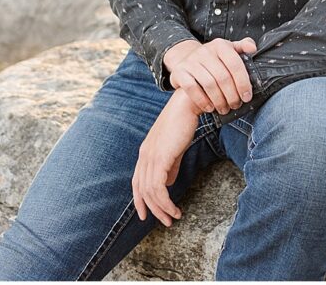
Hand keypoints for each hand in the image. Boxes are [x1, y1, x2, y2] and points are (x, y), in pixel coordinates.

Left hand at [132, 90, 199, 226]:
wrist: (188, 103)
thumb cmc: (184, 121)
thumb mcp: (175, 146)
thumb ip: (171, 164)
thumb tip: (169, 182)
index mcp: (146, 152)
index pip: (137, 182)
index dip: (140, 200)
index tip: (146, 215)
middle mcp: (144, 156)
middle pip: (142, 190)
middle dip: (153, 210)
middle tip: (166, 222)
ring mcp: (150, 157)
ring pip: (150, 192)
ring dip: (161, 209)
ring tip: (174, 218)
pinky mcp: (160, 158)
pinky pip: (158, 188)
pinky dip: (165, 202)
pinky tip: (174, 208)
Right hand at [163, 37, 257, 115]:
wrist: (186, 59)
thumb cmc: (214, 58)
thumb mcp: (228, 49)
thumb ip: (242, 47)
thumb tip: (253, 48)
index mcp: (220, 45)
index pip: (235, 64)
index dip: (243, 82)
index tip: (247, 97)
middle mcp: (205, 51)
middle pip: (223, 77)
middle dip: (232, 95)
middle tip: (236, 105)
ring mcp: (191, 61)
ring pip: (209, 84)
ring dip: (219, 100)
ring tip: (224, 109)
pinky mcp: (179, 72)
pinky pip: (192, 88)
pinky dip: (202, 100)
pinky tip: (210, 108)